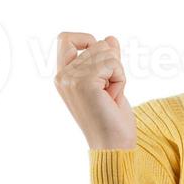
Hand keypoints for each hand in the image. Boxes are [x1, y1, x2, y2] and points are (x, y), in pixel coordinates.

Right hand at [55, 33, 135, 150]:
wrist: (113, 145)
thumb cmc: (112, 118)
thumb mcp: (109, 82)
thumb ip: (107, 60)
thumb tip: (110, 38)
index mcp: (63, 76)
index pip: (65, 38)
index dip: (87, 41)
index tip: (101, 61)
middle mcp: (62, 76)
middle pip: (97, 44)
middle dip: (112, 65)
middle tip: (108, 92)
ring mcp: (71, 79)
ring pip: (108, 53)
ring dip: (117, 74)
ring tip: (110, 96)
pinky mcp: (84, 83)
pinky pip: (113, 63)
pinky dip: (120, 79)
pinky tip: (114, 97)